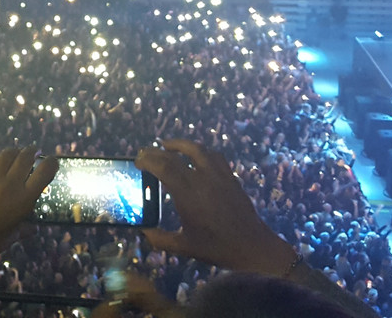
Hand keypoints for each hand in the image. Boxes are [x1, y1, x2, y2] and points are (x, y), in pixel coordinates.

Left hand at [0, 147, 57, 268]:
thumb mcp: (10, 237)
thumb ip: (24, 229)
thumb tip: (34, 228)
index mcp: (24, 200)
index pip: (44, 172)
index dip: (51, 163)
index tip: (53, 162)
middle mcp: (10, 184)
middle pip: (26, 157)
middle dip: (33, 152)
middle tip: (36, 153)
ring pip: (9, 153)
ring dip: (17, 151)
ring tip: (20, 153)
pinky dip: (2, 156)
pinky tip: (3, 159)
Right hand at [136, 139, 294, 274]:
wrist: (253, 247)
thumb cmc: (217, 247)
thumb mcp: (184, 247)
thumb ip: (160, 239)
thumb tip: (143, 231)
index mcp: (188, 194)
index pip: (163, 167)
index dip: (147, 161)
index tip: (137, 162)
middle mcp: (202, 179)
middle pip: (174, 156)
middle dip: (156, 152)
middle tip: (144, 154)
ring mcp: (218, 175)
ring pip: (196, 149)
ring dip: (179, 144)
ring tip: (167, 145)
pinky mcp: (230, 177)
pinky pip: (214, 155)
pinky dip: (200, 151)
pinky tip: (195, 155)